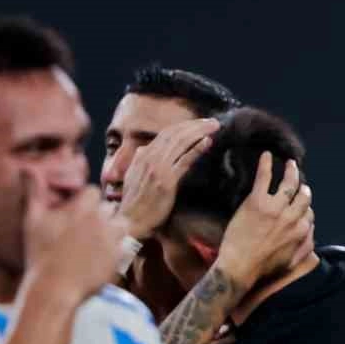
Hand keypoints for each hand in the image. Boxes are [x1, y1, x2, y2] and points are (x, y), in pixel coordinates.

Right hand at [22, 175, 128, 301]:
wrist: (55, 289)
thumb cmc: (41, 253)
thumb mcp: (32, 219)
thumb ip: (33, 192)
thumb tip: (27, 169)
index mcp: (82, 208)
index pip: (92, 191)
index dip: (84, 200)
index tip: (75, 210)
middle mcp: (101, 221)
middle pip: (108, 208)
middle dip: (99, 214)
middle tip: (85, 228)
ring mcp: (112, 240)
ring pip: (121, 225)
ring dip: (112, 229)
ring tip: (99, 239)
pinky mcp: (118, 259)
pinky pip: (125, 247)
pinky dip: (116, 248)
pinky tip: (102, 256)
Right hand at [119, 119, 219, 238]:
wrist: (130, 222)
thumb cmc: (133, 203)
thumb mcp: (132, 177)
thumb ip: (139, 161)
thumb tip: (144, 148)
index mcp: (142, 156)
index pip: (166, 134)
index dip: (184, 126)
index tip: (198, 124)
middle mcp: (149, 158)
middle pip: (175, 134)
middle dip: (195, 125)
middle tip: (212, 122)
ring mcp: (158, 169)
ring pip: (181, 143)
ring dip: (199, 132)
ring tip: (214, 127)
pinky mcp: (167, 182)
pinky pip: (184, 161)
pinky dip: (196, 149)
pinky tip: (207, 142)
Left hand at [214, 154, 312, 288]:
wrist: (241, 267)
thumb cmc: (264, 268)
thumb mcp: (291, 262)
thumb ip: (304, 248)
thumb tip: (312, 236)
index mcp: (301, 231)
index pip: (309, 213)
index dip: (305, 207)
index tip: (300, 204)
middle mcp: (292, 217)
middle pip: (303, 196)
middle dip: (303, 187)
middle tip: (299, 180)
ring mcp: (275, 208)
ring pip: (289, 184)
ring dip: (291, 171)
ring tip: (290, 164)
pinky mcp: (257, 202)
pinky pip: (264, 178)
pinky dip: (266, 164)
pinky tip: (266, 155)